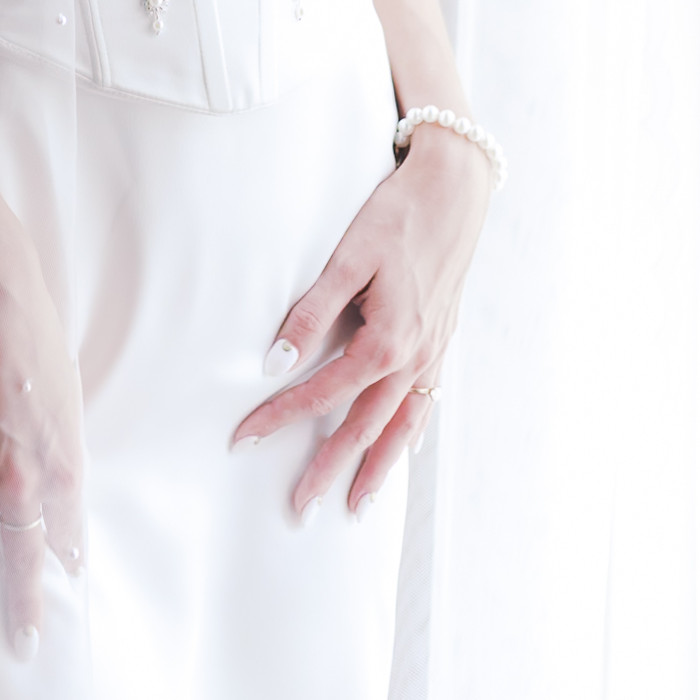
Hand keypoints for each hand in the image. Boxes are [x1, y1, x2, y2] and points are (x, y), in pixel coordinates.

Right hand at [0, 227, 82, 658]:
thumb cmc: (33, 333)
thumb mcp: (67, 393)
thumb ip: (61, 443)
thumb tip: (58, 481)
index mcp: (59, 461)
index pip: (67, 530)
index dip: (66, 561)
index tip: (67, 587)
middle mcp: (17, 476)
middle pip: (20, 555)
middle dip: (22, 604)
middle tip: (22, 645)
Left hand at [231, 126, 490, 515]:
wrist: (455, 190)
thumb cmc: (397, 216)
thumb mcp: (348, 258)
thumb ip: (311, 313)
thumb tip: (274, 363)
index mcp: (387, 341)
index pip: (322, 395)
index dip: (280, 419)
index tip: (244, 440)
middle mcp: (414, 359)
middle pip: (364, 428)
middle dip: (329, 470)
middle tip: (298, 509)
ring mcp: (433, 355)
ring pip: (401, 427)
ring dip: (376, 469)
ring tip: (355, 506)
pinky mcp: (442, 343)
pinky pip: (425, 405)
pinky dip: (409, 436)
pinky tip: (402, 451)